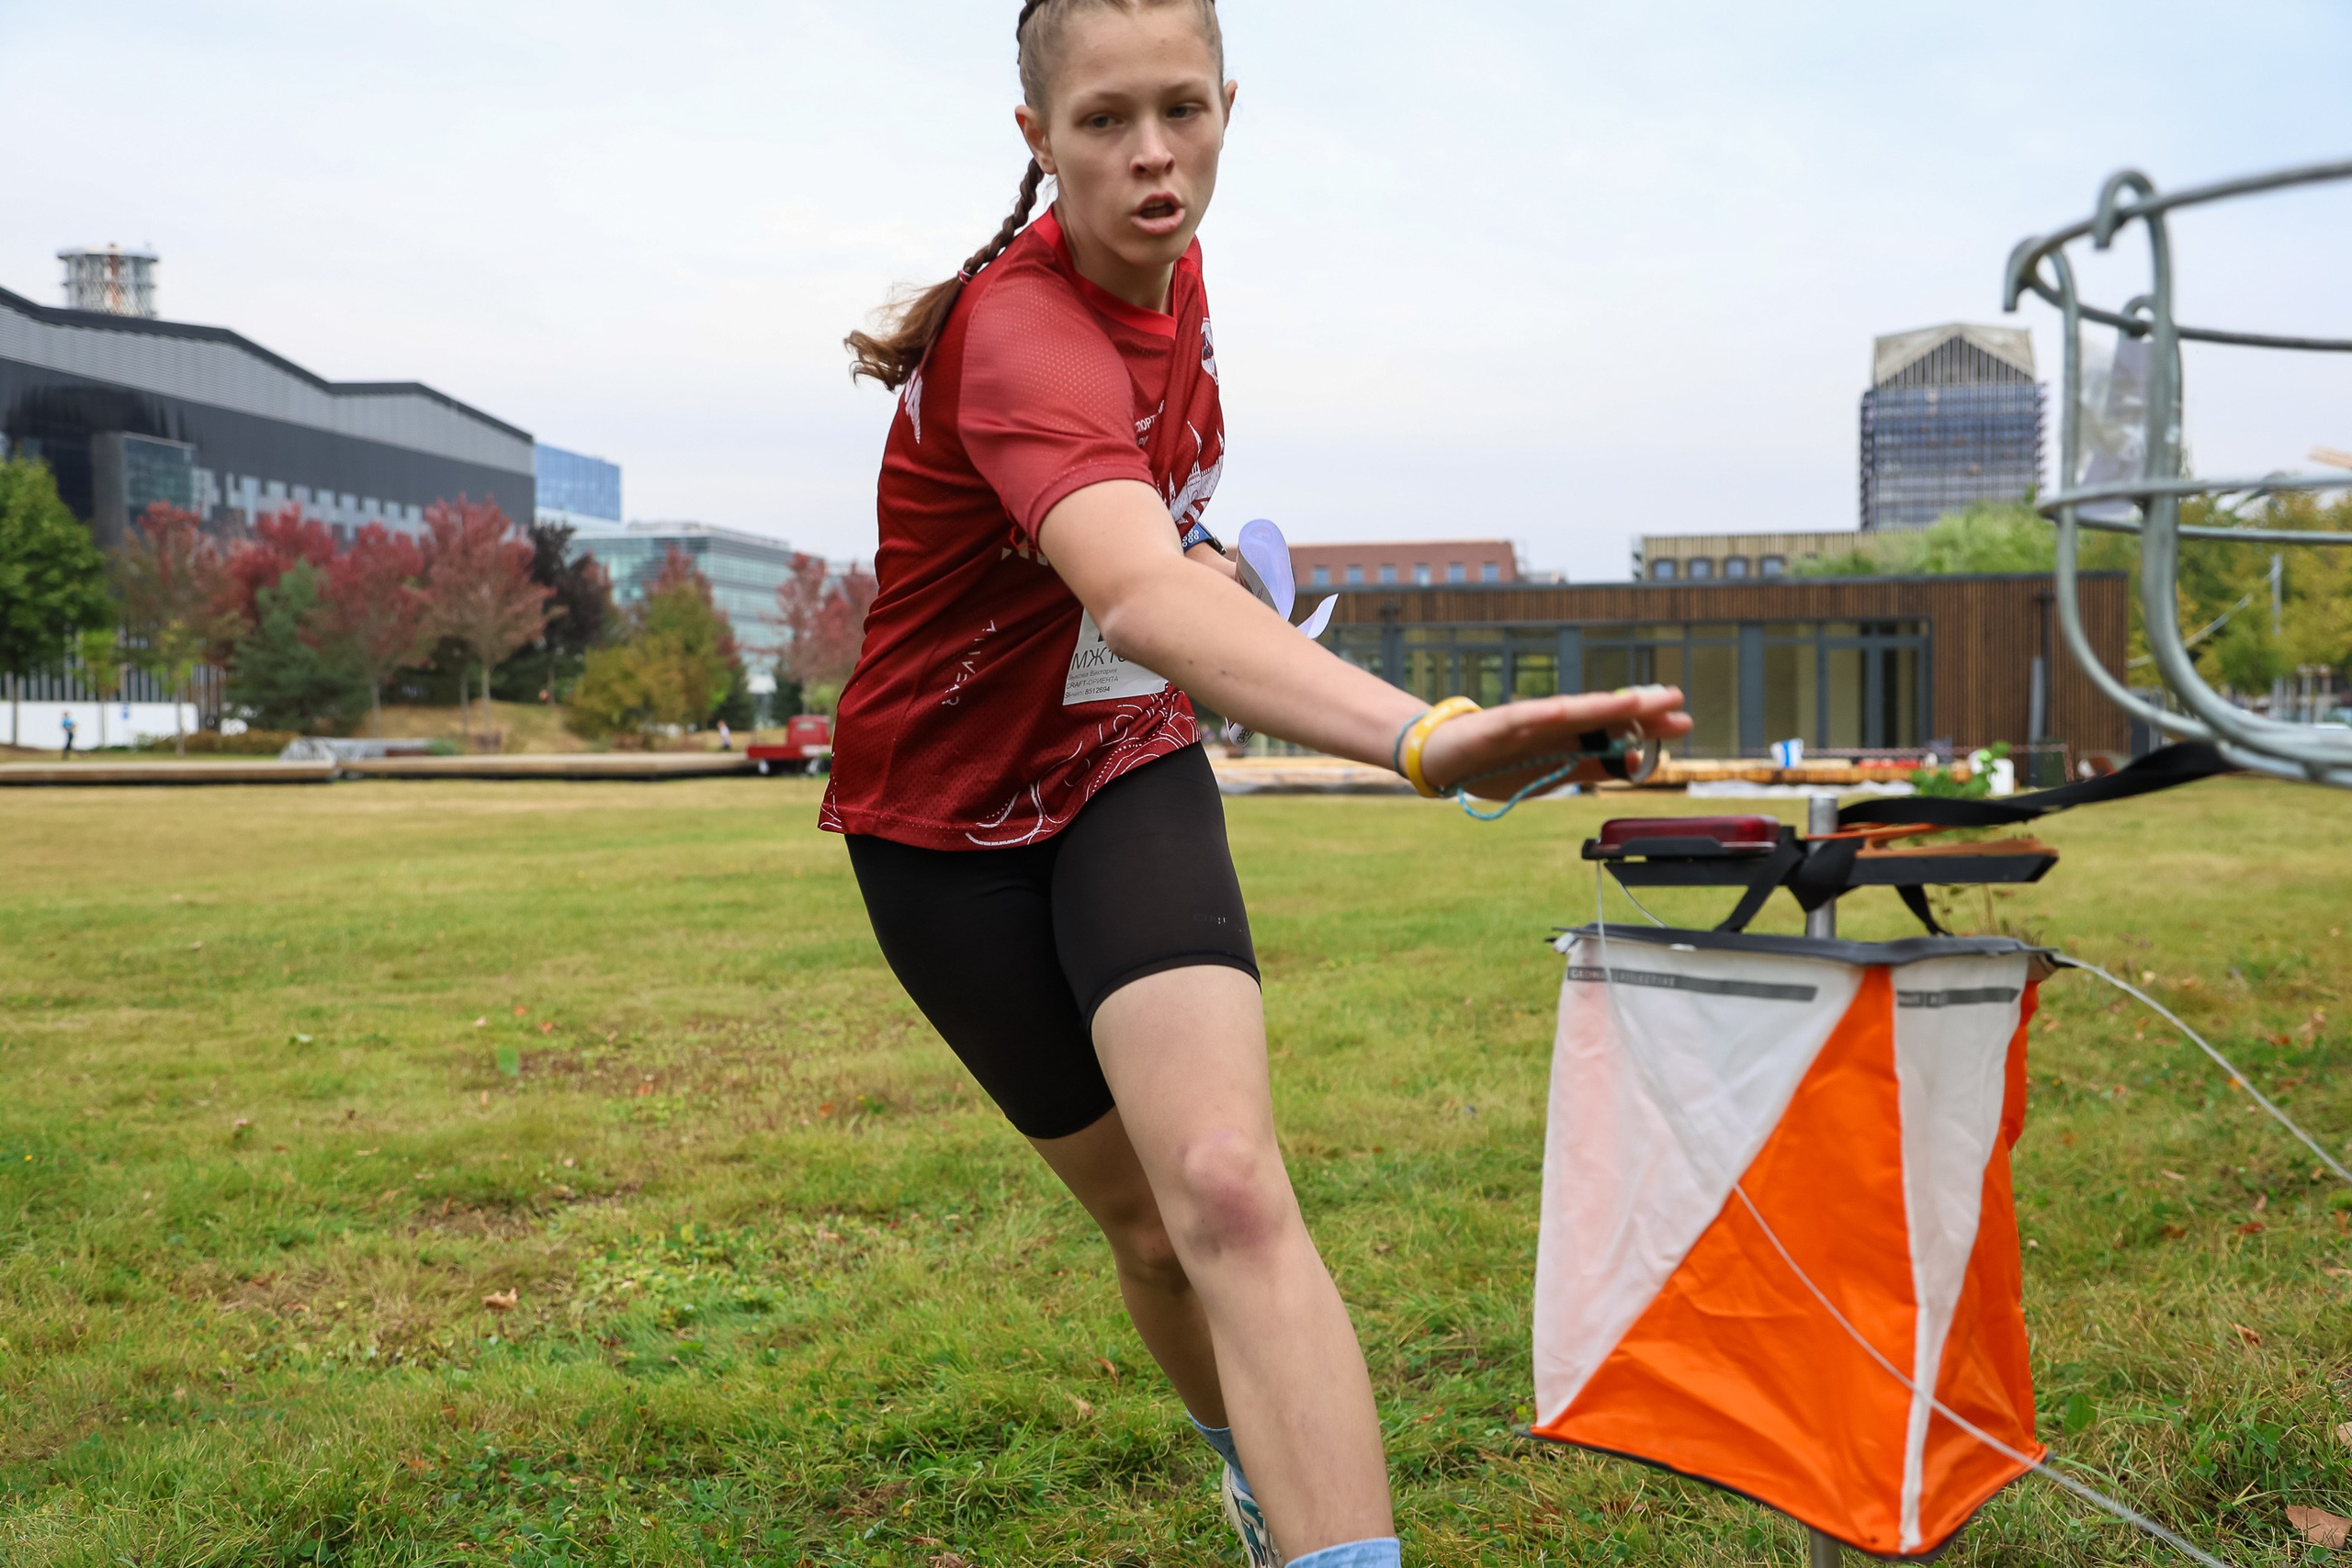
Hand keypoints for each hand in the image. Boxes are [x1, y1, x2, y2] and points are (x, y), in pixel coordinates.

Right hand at [1417, 686, 1691, 798]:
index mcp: (1566, 737)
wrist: (1439, 759)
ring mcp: (1525, 722)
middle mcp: (1551, 724)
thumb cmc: (1495, 764)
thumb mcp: (1553, 773)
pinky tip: (1568, 710)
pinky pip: (1524, 719)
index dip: (1648, 724)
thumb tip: (1638, 761)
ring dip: (1601, 705)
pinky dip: (1545, 714)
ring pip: (1569, 711)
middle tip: (1676, 698)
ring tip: (1634, 700)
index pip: (1614, 727)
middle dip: (1638, 707)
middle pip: (1601, 714)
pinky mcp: (1496, 726)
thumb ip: (1592, 766)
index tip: (1683, 721)